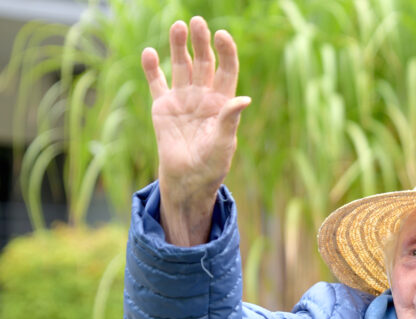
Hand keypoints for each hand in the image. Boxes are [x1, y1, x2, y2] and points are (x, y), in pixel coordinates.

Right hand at [141, 16, 249, 245]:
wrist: (188, 179)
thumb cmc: (212, 165)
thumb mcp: (224, 144)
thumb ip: (230, 120)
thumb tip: (244, 100)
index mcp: (222, 102)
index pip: (226, 70)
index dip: (226, 52)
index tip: (222, 36)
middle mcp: (203, 96)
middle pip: (203, 62)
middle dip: (201, 42)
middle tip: (198, 22)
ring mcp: (182, 99)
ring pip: (181, 66)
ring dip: (179, 47)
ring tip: (178, 27)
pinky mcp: (162, 106)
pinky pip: (157, 82)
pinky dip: (152, 68)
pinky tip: (149, 53)